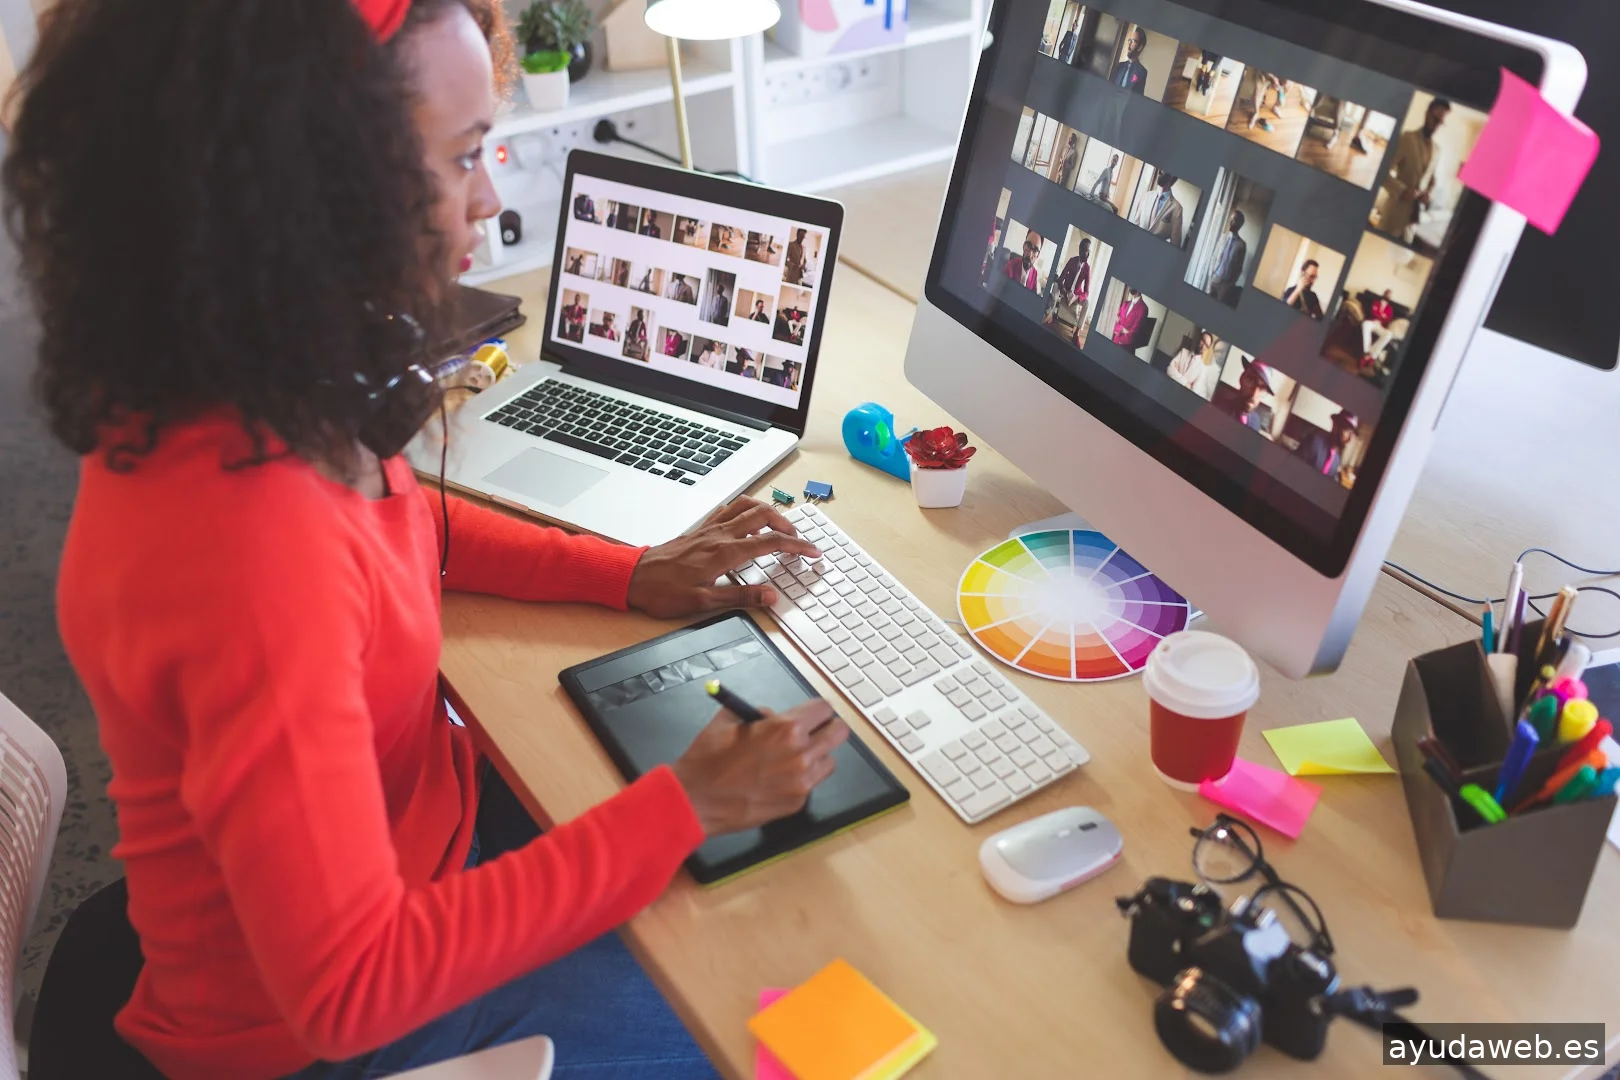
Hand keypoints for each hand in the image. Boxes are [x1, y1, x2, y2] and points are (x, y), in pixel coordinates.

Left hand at [626, 497, 820, 617]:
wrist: (633, 577)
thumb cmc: (663, 591)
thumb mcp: (703, 602)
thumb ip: (740, 598)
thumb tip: (770, 596)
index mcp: (724, 552)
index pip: (771, 543)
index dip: (797, 546)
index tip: (813, 552)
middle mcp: (719, 535)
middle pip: (764, 515)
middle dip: (788, 525)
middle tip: (799, 541)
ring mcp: (710, 528)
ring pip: (747, 505)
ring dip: (769, 512)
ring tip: (780, 526)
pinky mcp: (701, 528)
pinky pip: (729, 509)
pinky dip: (747, 509)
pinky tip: (749, 520)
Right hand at [669, 699, 848, 835]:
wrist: (696, 800)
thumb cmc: (708, 758)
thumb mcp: (729, 720)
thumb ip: (758, 714)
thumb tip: (772, 716)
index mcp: (786, 728)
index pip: (824, 709)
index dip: (815, 710)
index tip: (808, 714)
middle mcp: (801, 754)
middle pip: (838, 733)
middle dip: (826, 728)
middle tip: (811, 732)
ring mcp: (802, 782)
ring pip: (829, 761)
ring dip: (816, 755)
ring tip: (792, 758)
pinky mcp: (796, 803)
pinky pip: (811, 784)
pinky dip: (800, 779)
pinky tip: (777, 779)